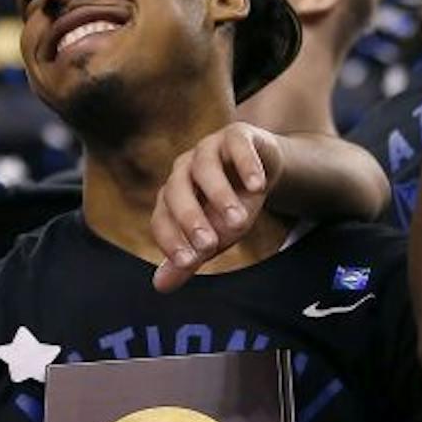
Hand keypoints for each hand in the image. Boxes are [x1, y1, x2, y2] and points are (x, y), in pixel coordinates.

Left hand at [151, 122, 284, 291]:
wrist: (261, 169)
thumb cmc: (229, 205)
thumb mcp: (214, 234)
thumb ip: (190, 258)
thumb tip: (160, 287)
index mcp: (172, 196)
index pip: (161, 218)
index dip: (172, 240)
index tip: (189, 262)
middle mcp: (184, 170)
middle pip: (176, 191)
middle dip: (191, 219)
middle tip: (210, 244)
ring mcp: (208, 148)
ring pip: (205, 167)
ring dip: (220, 195)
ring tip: (239, 222)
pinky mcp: (236, 134)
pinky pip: (236, 145)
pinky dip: (246, 165)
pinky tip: (258, 186)